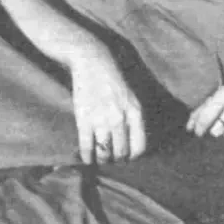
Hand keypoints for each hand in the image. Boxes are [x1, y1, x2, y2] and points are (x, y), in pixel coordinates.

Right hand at [69, 49, 146, 164]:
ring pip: (104, 152)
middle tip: (112, 159)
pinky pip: (87, 146)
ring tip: (101, 159)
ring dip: (103, 160)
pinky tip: (87, 159)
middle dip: (117, 159)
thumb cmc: (113, 81)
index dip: (133, 156)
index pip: (139, 147)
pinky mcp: (84, 119)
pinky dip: (87, 156)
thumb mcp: (132, 98)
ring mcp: (101, 120)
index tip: (127, 157)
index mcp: (135, 113)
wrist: (92, 63)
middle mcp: (120, 118)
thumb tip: (131, 144)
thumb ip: (134, 119)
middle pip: (121, 152)